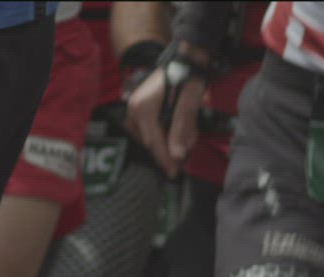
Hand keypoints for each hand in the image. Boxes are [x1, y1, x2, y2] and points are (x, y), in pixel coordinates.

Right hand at [125, 63, 204, 177]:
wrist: (184, 56)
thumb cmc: (188, 76)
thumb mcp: (188, 103)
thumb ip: (181, 129)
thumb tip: (177, 156)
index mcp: (143, 107)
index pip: (153, 142)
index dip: (165, 159)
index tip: (174, 173)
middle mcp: (134, 109)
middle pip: (151, 142)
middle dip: (170, 149)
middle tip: (189, 150)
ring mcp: (134, 108)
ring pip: (150, 137)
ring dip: (168, 140)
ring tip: (189, 133)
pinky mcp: (139, 108)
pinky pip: (149, 129)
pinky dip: (164, 132)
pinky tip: (179, 127)